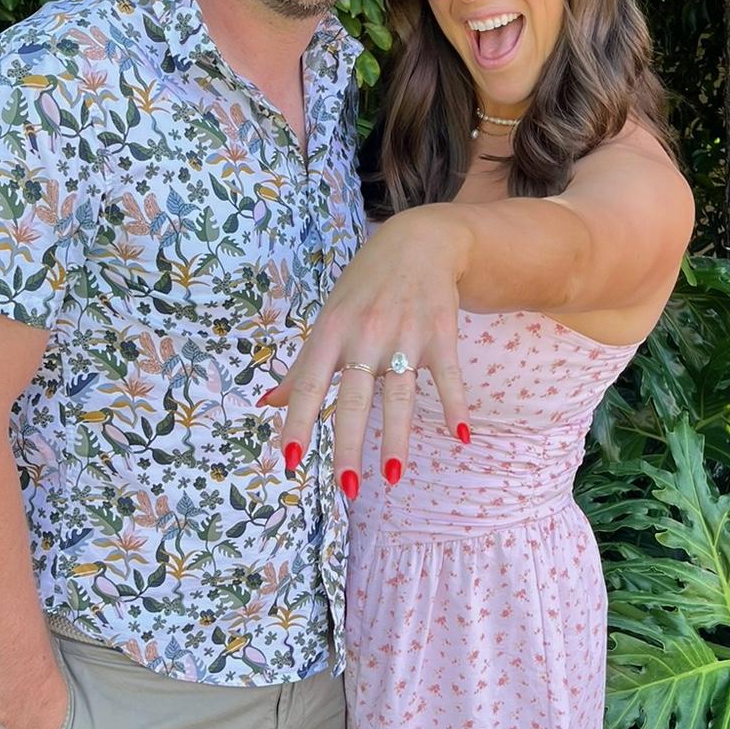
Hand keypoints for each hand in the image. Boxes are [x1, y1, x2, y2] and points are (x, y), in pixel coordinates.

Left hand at [262, 207, 472, 496]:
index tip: (290, 460)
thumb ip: (303, 366)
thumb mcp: (329, 317)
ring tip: (393, 478)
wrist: (420, 242)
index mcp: (332, 331)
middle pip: (355, 398)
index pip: (310, 383)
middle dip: (349, 443)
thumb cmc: (365, 286)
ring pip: (399, 395)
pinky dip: (455, 405)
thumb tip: (269, 405)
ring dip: (397, 438)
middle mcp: (366, 335)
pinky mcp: (440, 333)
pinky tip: (459, 436)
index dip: (298, 422)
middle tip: (345, 486)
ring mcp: (405, 335)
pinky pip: (447, 376)